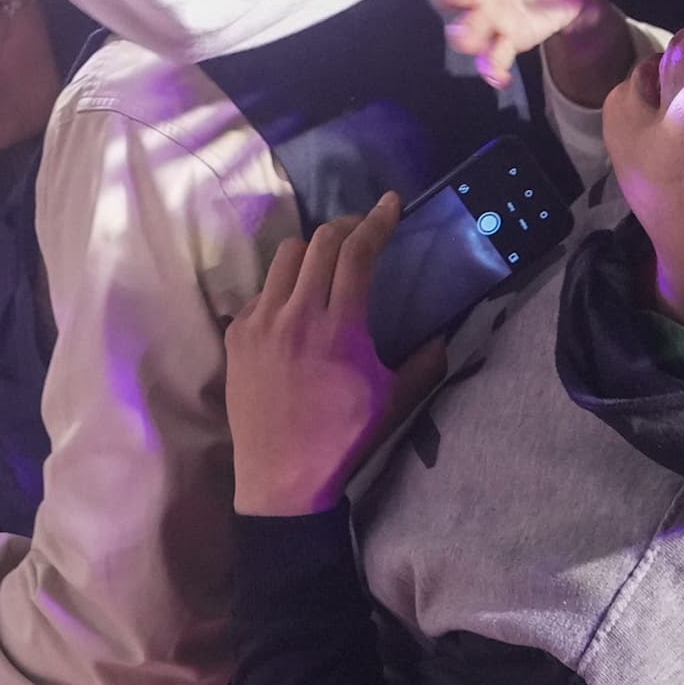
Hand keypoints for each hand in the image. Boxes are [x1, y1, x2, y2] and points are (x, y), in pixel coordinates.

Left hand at [225, 198, 445, 515]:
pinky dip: (282, 288)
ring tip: (328, 263)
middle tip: (364, 229)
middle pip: (320, 241)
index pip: (358, 252)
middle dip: (347, 226)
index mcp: (338, 327)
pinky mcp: (237, 337)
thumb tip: (446, 336)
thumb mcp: (393, 401)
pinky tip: (296, 307)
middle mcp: (295, 315)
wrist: (282, 481)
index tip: (390, 203)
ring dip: (312, 251)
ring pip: (284, 257)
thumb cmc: (343, 441)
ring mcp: (259, 323)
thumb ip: (426, 363)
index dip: (377, 221)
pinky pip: (261, 292)